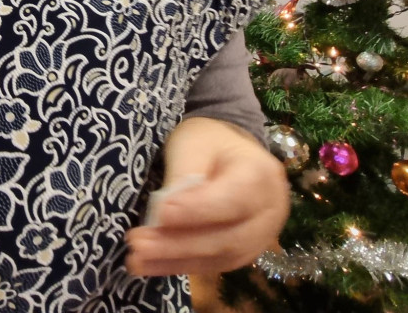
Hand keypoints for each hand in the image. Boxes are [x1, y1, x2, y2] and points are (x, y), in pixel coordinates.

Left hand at [125, 117, 288, 276]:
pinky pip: (214, 264)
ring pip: (220, 257)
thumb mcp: (192, 145)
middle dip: (179, 244)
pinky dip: (180, 266)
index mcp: (261, 174)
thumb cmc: (209, 141)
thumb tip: (163, 215)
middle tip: (139, 244)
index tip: (161, 215)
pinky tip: (150, 265)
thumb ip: (182, 177)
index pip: (232, 199)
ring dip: (175, 260)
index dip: (197, 211)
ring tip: (138, 259)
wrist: (229, 151)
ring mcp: (261, 235)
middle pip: (227, 237)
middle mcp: (270, 211)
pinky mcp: (245, 251)